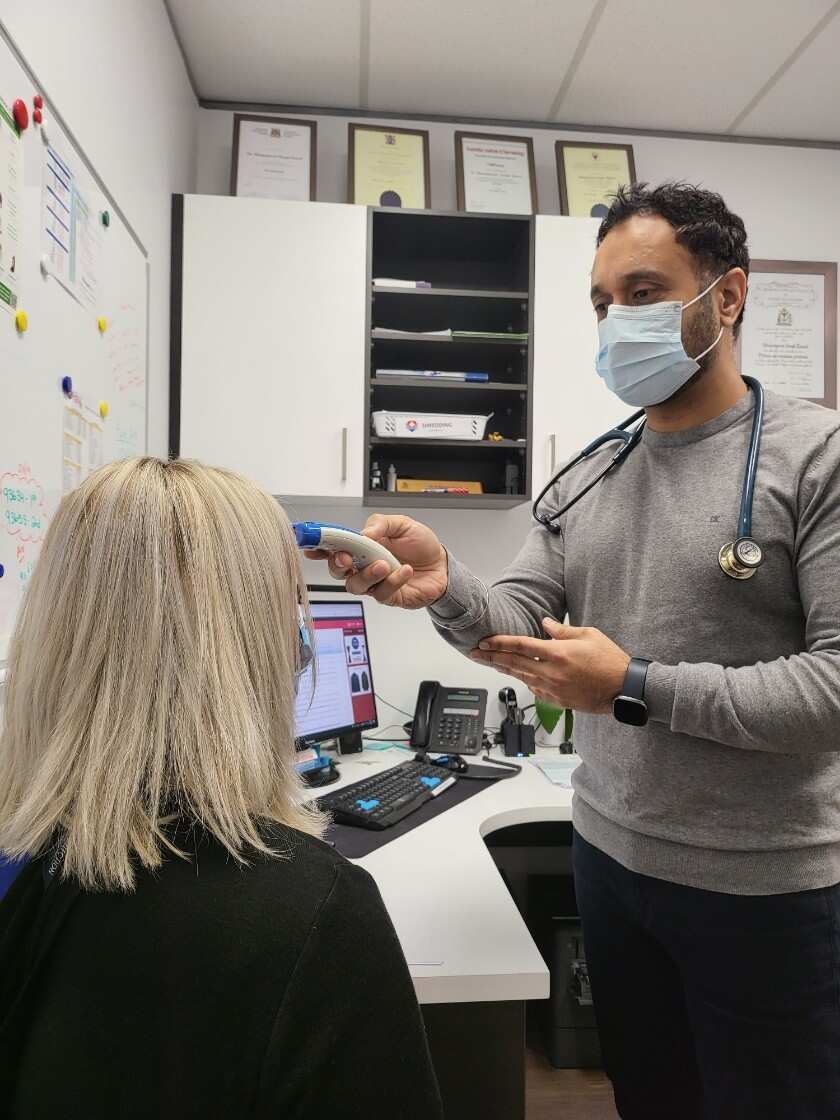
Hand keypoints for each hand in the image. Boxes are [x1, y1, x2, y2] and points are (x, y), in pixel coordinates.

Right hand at [303, 514, 448, 608]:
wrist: (442, 565)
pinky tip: (405, 571)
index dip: (320, 547)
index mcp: (362, 546)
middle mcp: (363, 566)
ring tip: (383, 564)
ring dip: (367, 574)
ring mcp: (374, 583)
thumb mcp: (402, 524)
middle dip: (338, 564)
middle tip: (348, 558)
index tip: (314, 546)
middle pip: (337, 570)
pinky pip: (381, 593)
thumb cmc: (420, 544)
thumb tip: (363, 533)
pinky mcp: (388, 596)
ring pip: (355, 585)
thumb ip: (381, 524)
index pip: (335, 547)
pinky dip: (393, 581)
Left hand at [469, 618, 630, 714]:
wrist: (624, 688)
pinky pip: (535, 689)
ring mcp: (554, 688)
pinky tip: (517, 676)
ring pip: (521, 677)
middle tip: (475, 653)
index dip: (499, 643)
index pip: (521, 645)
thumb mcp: (589, 635)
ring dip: (503, 669)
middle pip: (514, 663)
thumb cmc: (610, 660)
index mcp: (558, 653)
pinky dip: (524, 681)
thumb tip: (544, 624)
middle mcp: (552, 672)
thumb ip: (562, 630)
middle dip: (492, 657)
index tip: (484, 641)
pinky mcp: (558, 701)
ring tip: (489, 663)